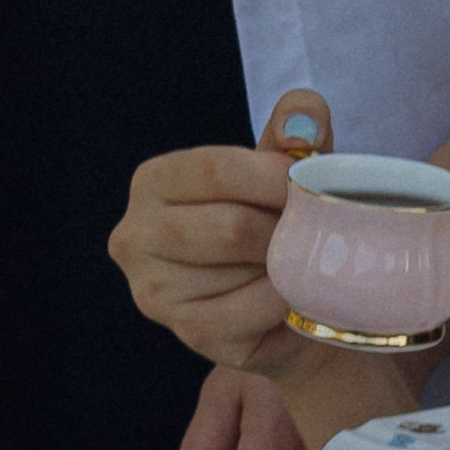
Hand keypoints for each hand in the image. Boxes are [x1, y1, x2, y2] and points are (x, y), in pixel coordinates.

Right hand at [110, 88, 329, 372]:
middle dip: (286, 227)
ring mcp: (154, 290)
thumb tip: (303, 117)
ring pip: (244, 267)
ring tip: (297, 260)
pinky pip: (254, 309)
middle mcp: (135, 235)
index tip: (309, 188)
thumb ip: (295, 129)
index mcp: (152, 182)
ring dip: (287, 263)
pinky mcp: (187, 331)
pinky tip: (293, 294)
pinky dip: (288, 299)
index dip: (276, 177)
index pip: (217, 169)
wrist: (286, 305)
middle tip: (314, 231)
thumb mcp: (282, 169)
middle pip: (230, 225)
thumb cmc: (275, 224)